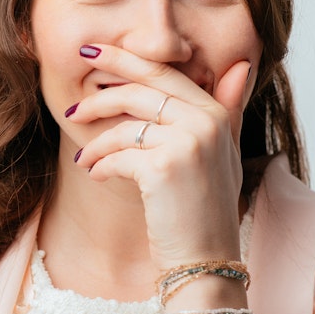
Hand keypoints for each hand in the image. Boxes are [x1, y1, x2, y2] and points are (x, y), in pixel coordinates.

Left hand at [67, 44, 252, 268]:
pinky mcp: (164, 168)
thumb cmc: (207, 209)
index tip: (92, 53)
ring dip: (96, 145)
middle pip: (139, 90)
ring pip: (124, 127)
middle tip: (73, 108)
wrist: (205, 261)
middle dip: (99, 96)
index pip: (164, 72)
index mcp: (216, 113)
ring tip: (84, 160)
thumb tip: (241, 65)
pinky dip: (101, 166)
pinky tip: (96, 177)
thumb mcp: (224, 153)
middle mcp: (206, 122)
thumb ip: (228, 108)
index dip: (124, 59)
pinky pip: (118, 156)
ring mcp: (187, 143)